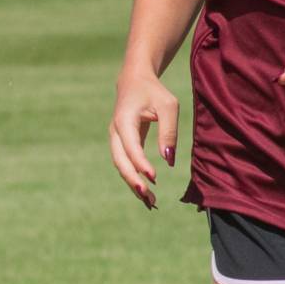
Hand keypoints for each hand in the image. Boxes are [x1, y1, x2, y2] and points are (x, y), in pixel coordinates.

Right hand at [107, 65, 181, 208]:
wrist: (133, 81)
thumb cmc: (153, 92)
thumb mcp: (168, 106)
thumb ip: (169, 131)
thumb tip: (168, 159)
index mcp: (124, 120)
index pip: (131, 146)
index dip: (141, 162)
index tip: (154, 177)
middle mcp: (115, 132)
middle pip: (120, 161)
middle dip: (132, 180)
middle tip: (147, 196)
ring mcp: (116, 140)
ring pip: (121, 166)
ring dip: (134, 184)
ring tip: (151, 202)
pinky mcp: (121, 145)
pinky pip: (126, 165)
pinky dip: (135, 179)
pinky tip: (147, 193)